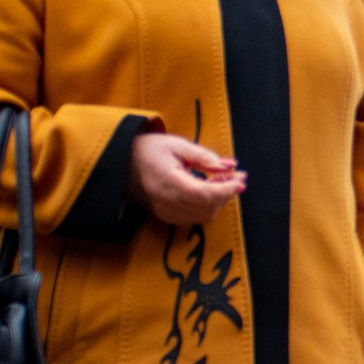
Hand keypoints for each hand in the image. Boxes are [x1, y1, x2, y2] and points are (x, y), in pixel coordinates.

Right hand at [128, 133, 245, 223]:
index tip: (241, 179)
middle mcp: (166, 202)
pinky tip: (211, 190)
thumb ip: (205, 157)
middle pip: (207, 207)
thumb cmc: (149, 150)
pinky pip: (194, 217)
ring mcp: (165, 212)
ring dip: (219, 200)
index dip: (227, 189)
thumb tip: (230, 166)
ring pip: (203, 215)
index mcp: (169, 182)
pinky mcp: (165, 216)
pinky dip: (207, 206)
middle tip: (237, 176)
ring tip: (225, 180)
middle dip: (227, 193)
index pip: (205, 194)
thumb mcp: (178, 145)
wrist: (122, 163)